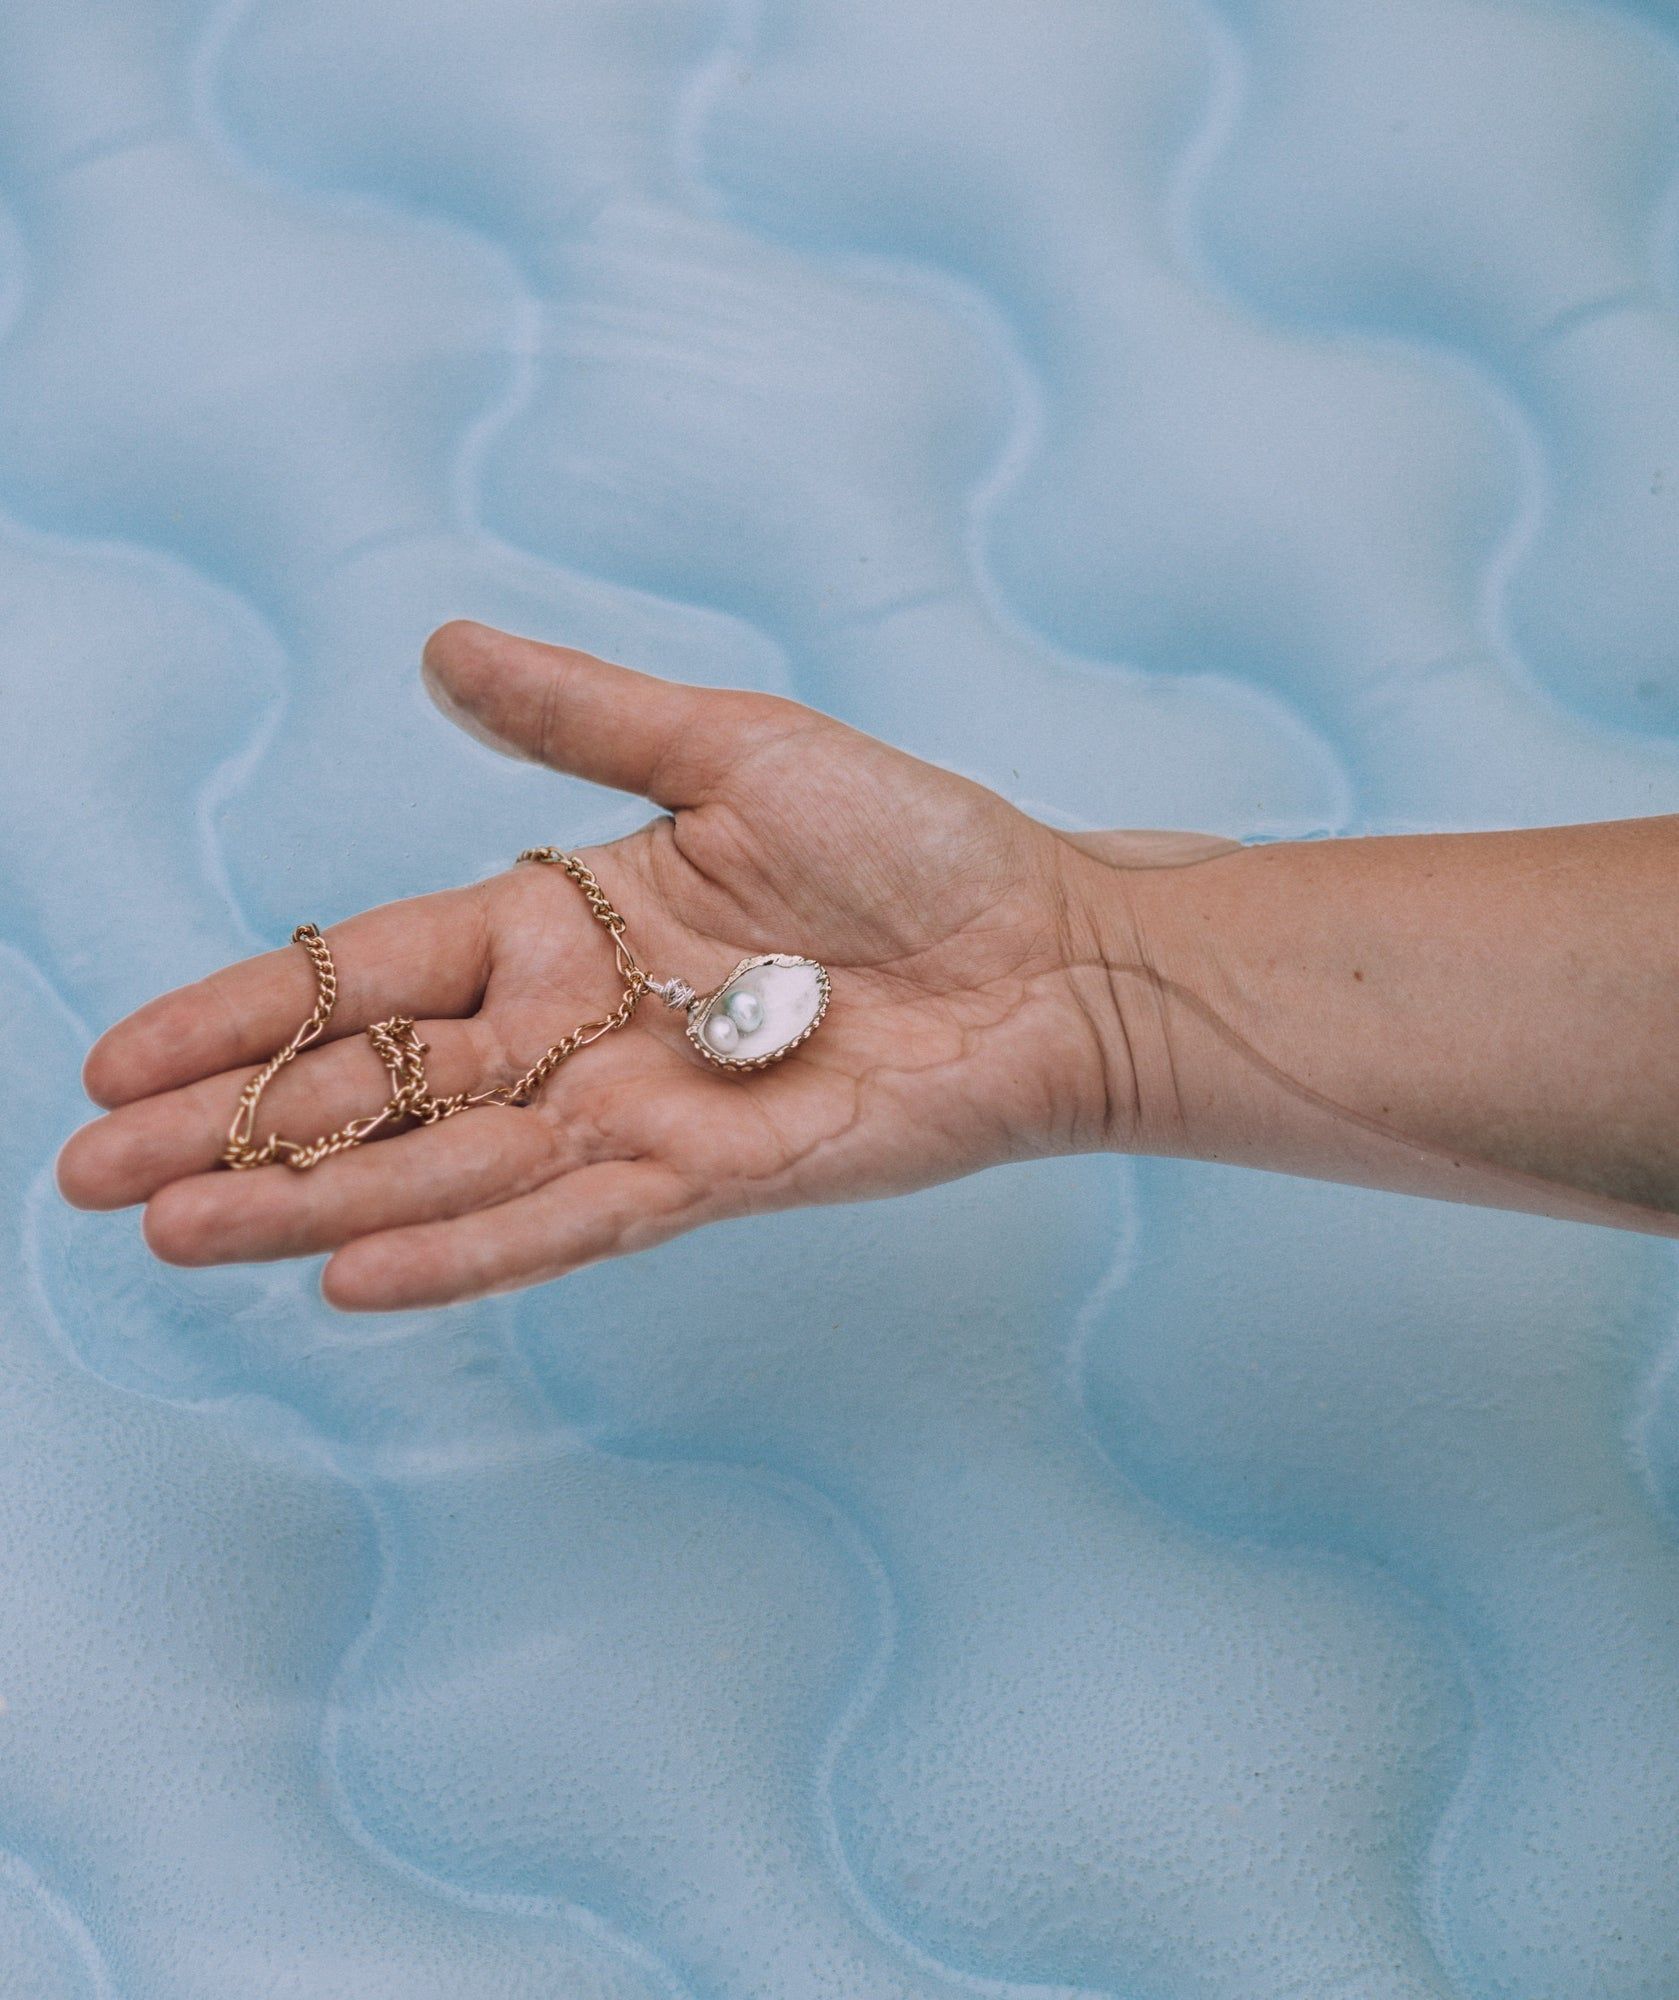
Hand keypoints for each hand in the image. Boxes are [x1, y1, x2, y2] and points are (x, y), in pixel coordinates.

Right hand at [57, 623, 1139, 1309]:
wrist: (1045, 946)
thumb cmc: (909, 839)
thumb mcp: (731, 747)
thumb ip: (580, 720)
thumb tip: (436, 649)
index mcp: (559, 919)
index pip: (365, 974)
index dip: (243, 1012)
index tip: (116, 1062)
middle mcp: (575, 1029)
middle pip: (375, 1090)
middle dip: (234, 1129)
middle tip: (93, 1179)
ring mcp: (634, 1111)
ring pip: (444, 1169)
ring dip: (311, 1201)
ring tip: (178, 1232)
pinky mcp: (709, 1177)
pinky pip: (565, 1223)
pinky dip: (464, 1249)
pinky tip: (352, 1273)